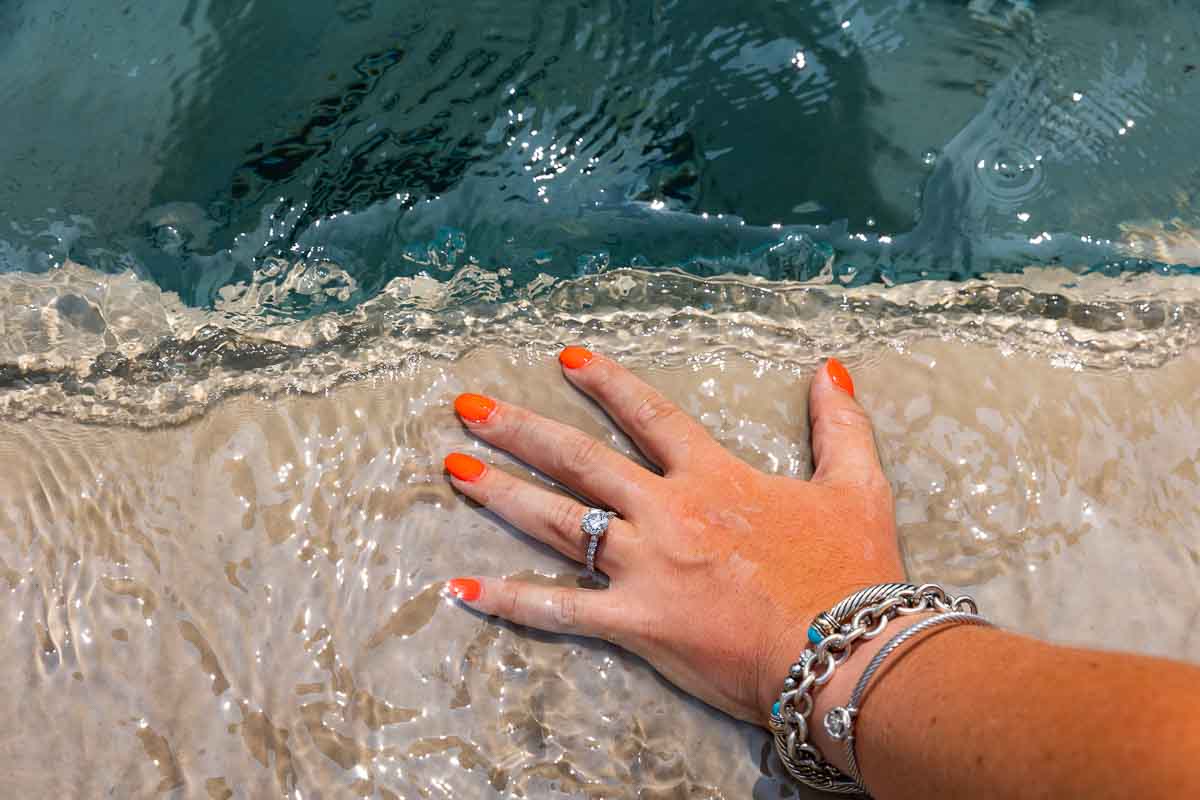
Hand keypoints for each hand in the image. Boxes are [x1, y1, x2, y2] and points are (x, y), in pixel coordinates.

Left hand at [442, 347, 903, 724]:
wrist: (847, 653)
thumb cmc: (851, 574)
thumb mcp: (859, 487)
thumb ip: (841, 424)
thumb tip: (830, 369)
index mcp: (714, 477)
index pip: (649, 414)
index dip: (606, 383)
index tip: (564, 359)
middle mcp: (668, 511)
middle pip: (580, 460)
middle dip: (520, 429)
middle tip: (468, 407)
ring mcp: (646, 565)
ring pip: (559, 520)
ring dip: (502, 493)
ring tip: (453, 468)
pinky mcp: (637, 621)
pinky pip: (560, 610)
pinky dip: (509, 601)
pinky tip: (461, 591)